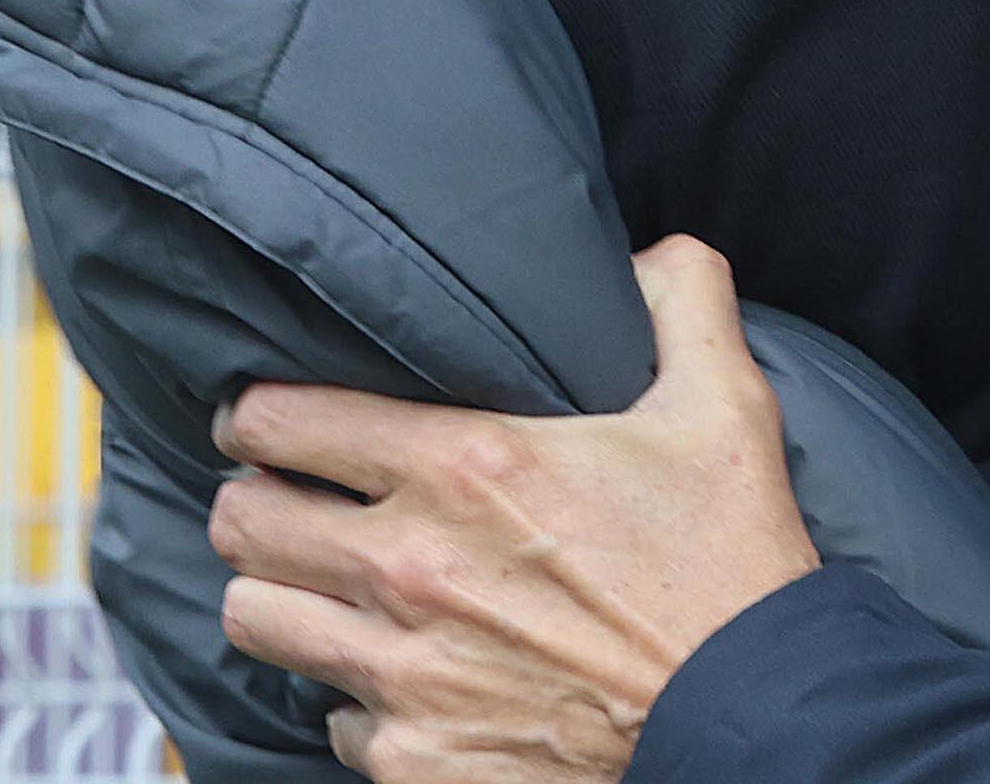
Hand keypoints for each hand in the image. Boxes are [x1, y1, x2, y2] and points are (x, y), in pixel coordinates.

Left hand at [211, 240, 818, 782]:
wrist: (748, 722)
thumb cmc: (731, 566)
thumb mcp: (725, 409)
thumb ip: (683, 301)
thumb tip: (652, 255)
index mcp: (466, 465)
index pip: (279, 421)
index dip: (260, 412)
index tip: (269, 419)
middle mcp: (410, 568)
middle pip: (240, 521)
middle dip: (257, 500)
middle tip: (290, 498)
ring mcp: (402, 673)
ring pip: (257, 617)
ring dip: (284, 594)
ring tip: (323, 585)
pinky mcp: (412, 759)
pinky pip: (332, 719)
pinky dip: (359, 697)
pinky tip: (409, 676)